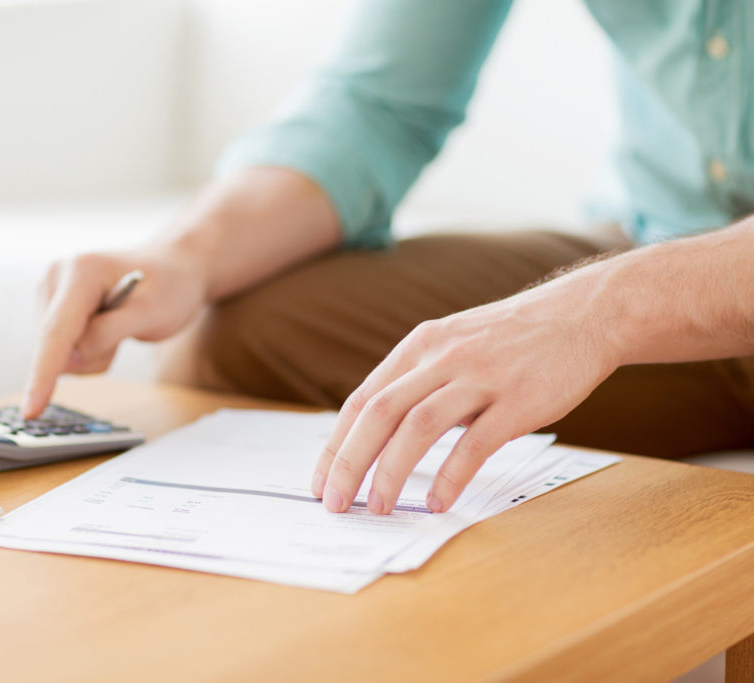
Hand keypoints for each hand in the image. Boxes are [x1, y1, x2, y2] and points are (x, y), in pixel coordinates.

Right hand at [21, 244, 207, 417]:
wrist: (172, 267)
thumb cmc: (168, 286)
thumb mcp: (151, 311)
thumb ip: (108, 333)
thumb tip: (72, 356)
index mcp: (80, 271)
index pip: (55, 332)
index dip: (42, 374)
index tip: (31, 411)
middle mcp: (56, 277)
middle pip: (55, 347)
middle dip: (92, 354)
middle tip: (127, 327)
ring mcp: (50, 292)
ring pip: (58, 353)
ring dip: (92, 353)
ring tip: (119, 324)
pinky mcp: (51, 307)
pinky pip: (63, 350)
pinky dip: (88, 350)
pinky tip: (106, 326)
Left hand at [310, 276, 621, 513]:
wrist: (583, 315)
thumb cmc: (512, 340)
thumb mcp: (453, 345)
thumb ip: (419, 381)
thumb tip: (383, 435)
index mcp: (419, 346)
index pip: (362, 400)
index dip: (337, 444)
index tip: (321, 481)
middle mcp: (441, 357)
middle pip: (379, 413)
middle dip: (349, 462)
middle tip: (335, 502)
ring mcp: (479, 376)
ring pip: (417, 426)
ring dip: (390, 471)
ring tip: (377, 507)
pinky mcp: (517, 399)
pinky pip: (475, 443)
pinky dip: (450, 475)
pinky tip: (436, 502)